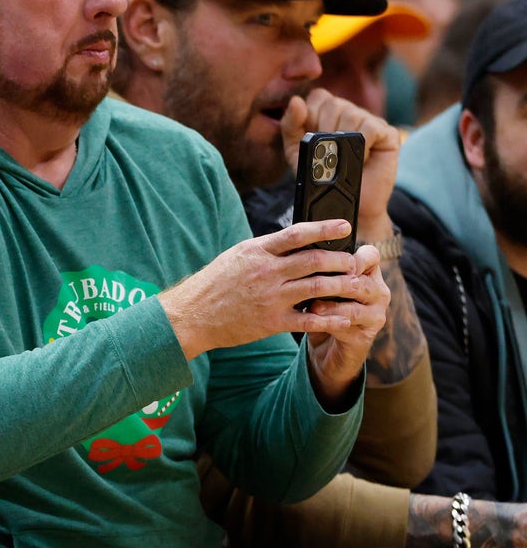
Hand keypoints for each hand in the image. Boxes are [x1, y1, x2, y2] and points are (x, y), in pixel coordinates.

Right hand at [157, 218, 366, 360]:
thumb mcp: (236, 257)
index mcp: (257, 252)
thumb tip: (293, 240)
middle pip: (315, 260)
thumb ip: (265, 249)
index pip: (297, 234)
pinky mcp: (271, 321)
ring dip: (342, 285)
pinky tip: (344, 318)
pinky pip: (309, 320)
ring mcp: (270, 297)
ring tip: (356, 285)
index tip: (345, 226)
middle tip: (355, 262)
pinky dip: (331, 319)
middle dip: (341, 260)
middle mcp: (266, 272)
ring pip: (318, 287)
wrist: (191, 316)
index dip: (325, 228)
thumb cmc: (213, 284)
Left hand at [280, 90, 400, 240]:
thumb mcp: (297, 152)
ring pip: (351, 115)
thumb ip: (290, 126)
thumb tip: (296, 100)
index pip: (318, 96)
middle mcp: (351, 112)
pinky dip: (361, 145)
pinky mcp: (388, 133)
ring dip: (342, 142)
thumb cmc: (322, 177)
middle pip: (333, 104)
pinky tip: (360, 158)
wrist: (346, 204)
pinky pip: (370, 128)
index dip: (311, 116)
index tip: (312, 139)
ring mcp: (371, 120)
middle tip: (328, 154)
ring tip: (344, 159)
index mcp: (329, 112)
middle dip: (324, 132)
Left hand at [303, 243, 390, 404]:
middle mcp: (378, 291)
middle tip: (312, 278)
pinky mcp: (366, 334)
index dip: (351, 253)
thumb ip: (317, 269)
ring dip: (332, 302)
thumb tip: (296, 247)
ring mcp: (375, 313)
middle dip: (337, 278)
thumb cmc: (322, 309)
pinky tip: (312, 319)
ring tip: (311, 304)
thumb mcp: (319, 286)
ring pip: (357, 301)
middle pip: (362, 278)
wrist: (328, 349)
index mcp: (368, 274)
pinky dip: (329, 321)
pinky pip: (348, 324)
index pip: (371, 255)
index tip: (325, 255)